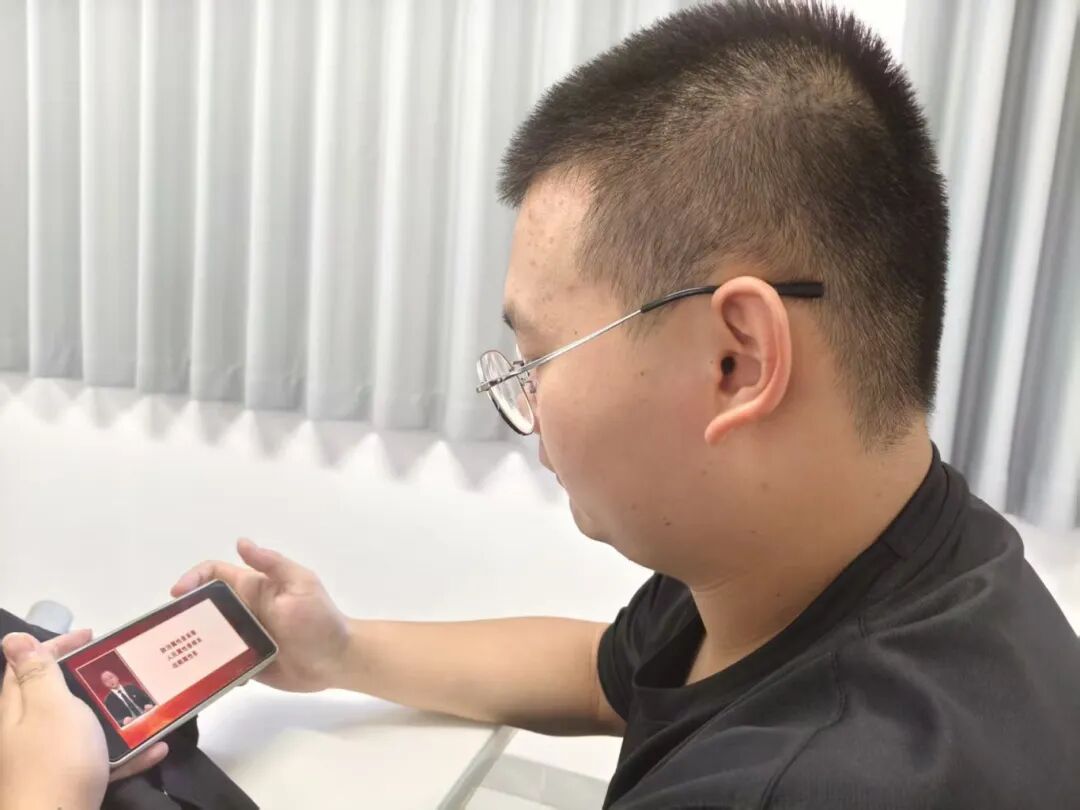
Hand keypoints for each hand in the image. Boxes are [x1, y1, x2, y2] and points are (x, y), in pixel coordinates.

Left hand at [0, 631, 167, 809]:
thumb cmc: (55, 762)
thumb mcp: (51, 707)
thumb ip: (38, 673)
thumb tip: (14, 637)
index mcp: (19, 710)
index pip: (28, 666)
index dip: (56, 645)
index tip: (91, 636)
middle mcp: (29, 733)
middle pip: (57, 696)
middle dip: (90, 679)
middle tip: (122, 669)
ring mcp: (49, 761)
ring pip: (84, 728)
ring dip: (114, 716)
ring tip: (146, 706)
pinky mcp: (70, 784)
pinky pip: (102, 760)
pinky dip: (127, 753)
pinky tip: (155, 749)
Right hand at [172, 538, 349, 692]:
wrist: (337, 660)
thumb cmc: (321, 619)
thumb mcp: (300, 584)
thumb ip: (272, 564)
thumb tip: (241, 542)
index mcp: (254, 589)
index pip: (216, 575)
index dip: (194, 579)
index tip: (177, 594)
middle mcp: (244, 612)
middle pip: (205, 608)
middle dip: (184, 616)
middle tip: (168, 632)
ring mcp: (243, 639)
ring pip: (207, 639)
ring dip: (192, 645)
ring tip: (174, 659)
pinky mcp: (245, 664)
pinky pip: (219, 666)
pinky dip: (208, 670)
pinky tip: (200, 678)